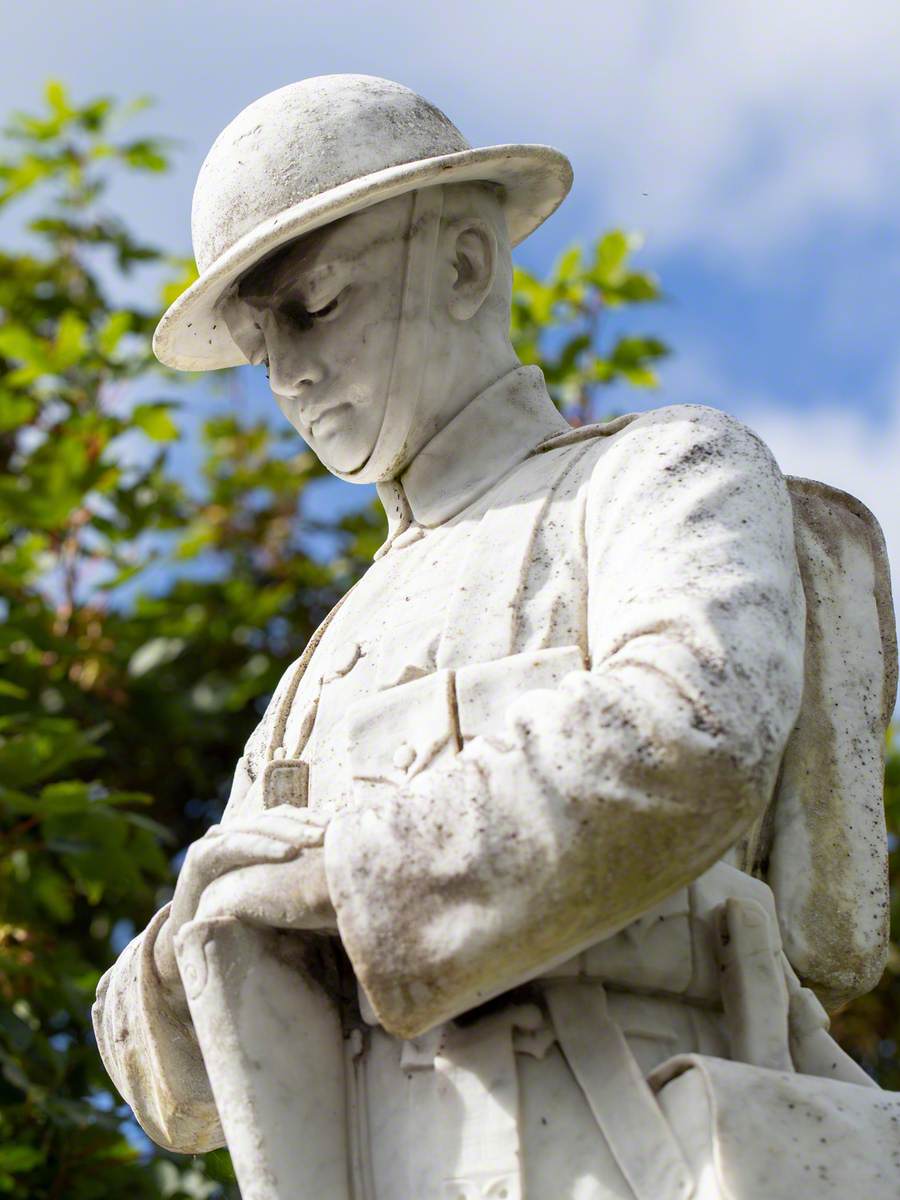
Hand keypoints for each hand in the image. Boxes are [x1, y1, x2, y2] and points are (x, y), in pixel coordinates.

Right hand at [153, 806, 335, 989]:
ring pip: (259, 826)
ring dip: (290, 831)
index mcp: (255, 836)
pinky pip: (235, 845)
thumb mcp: (276, 896)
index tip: (344, 827)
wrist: (193, 944)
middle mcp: (236, 832)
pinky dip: (262, 846)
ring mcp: (216, 840)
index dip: (315, 818)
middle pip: (277, 818)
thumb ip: (298, 879)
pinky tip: (287, 853)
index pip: (290, 817)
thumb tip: (344, 875)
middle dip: (308, 823)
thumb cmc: (242, 920)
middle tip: (335, 831)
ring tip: (317, 839)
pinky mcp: (200, 856)